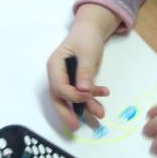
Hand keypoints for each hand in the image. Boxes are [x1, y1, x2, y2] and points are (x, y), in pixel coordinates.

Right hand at [47, 4, 118, 129]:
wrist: (91, 31)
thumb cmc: (86, 38)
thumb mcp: (87, 52)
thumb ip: (85, 71)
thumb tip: (83, 90)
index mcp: (55, 66)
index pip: (59, 87)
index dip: (73, 95)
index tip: (89, 95)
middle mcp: (57, 75)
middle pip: (58, 98)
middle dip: (66, 113)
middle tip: (75, 126)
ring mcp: (65, 79)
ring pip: (70, 100)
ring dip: (84, 109)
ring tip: (99, 116)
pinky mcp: (76, 82)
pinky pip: (81, 95)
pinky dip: (91, 101)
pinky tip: (102, 105)